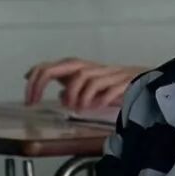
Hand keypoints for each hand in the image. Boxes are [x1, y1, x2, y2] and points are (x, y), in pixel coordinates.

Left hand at [25, 58, 143, 108]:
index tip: (29, 100)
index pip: (50, 67)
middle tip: (34, 101)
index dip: (35, 81)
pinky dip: (99, 99)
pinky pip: (107, 90)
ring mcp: (107, 74)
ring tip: (76, 108)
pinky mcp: (122, 83)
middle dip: (44, 82)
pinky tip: (96, 107)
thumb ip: (72, 88)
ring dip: (75, 95)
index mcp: (79, 68)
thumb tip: (59, 96)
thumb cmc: (113, 84)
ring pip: (84, 78)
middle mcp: (91, 68)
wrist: (145, 80)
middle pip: (64, 66)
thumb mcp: (88, 86)